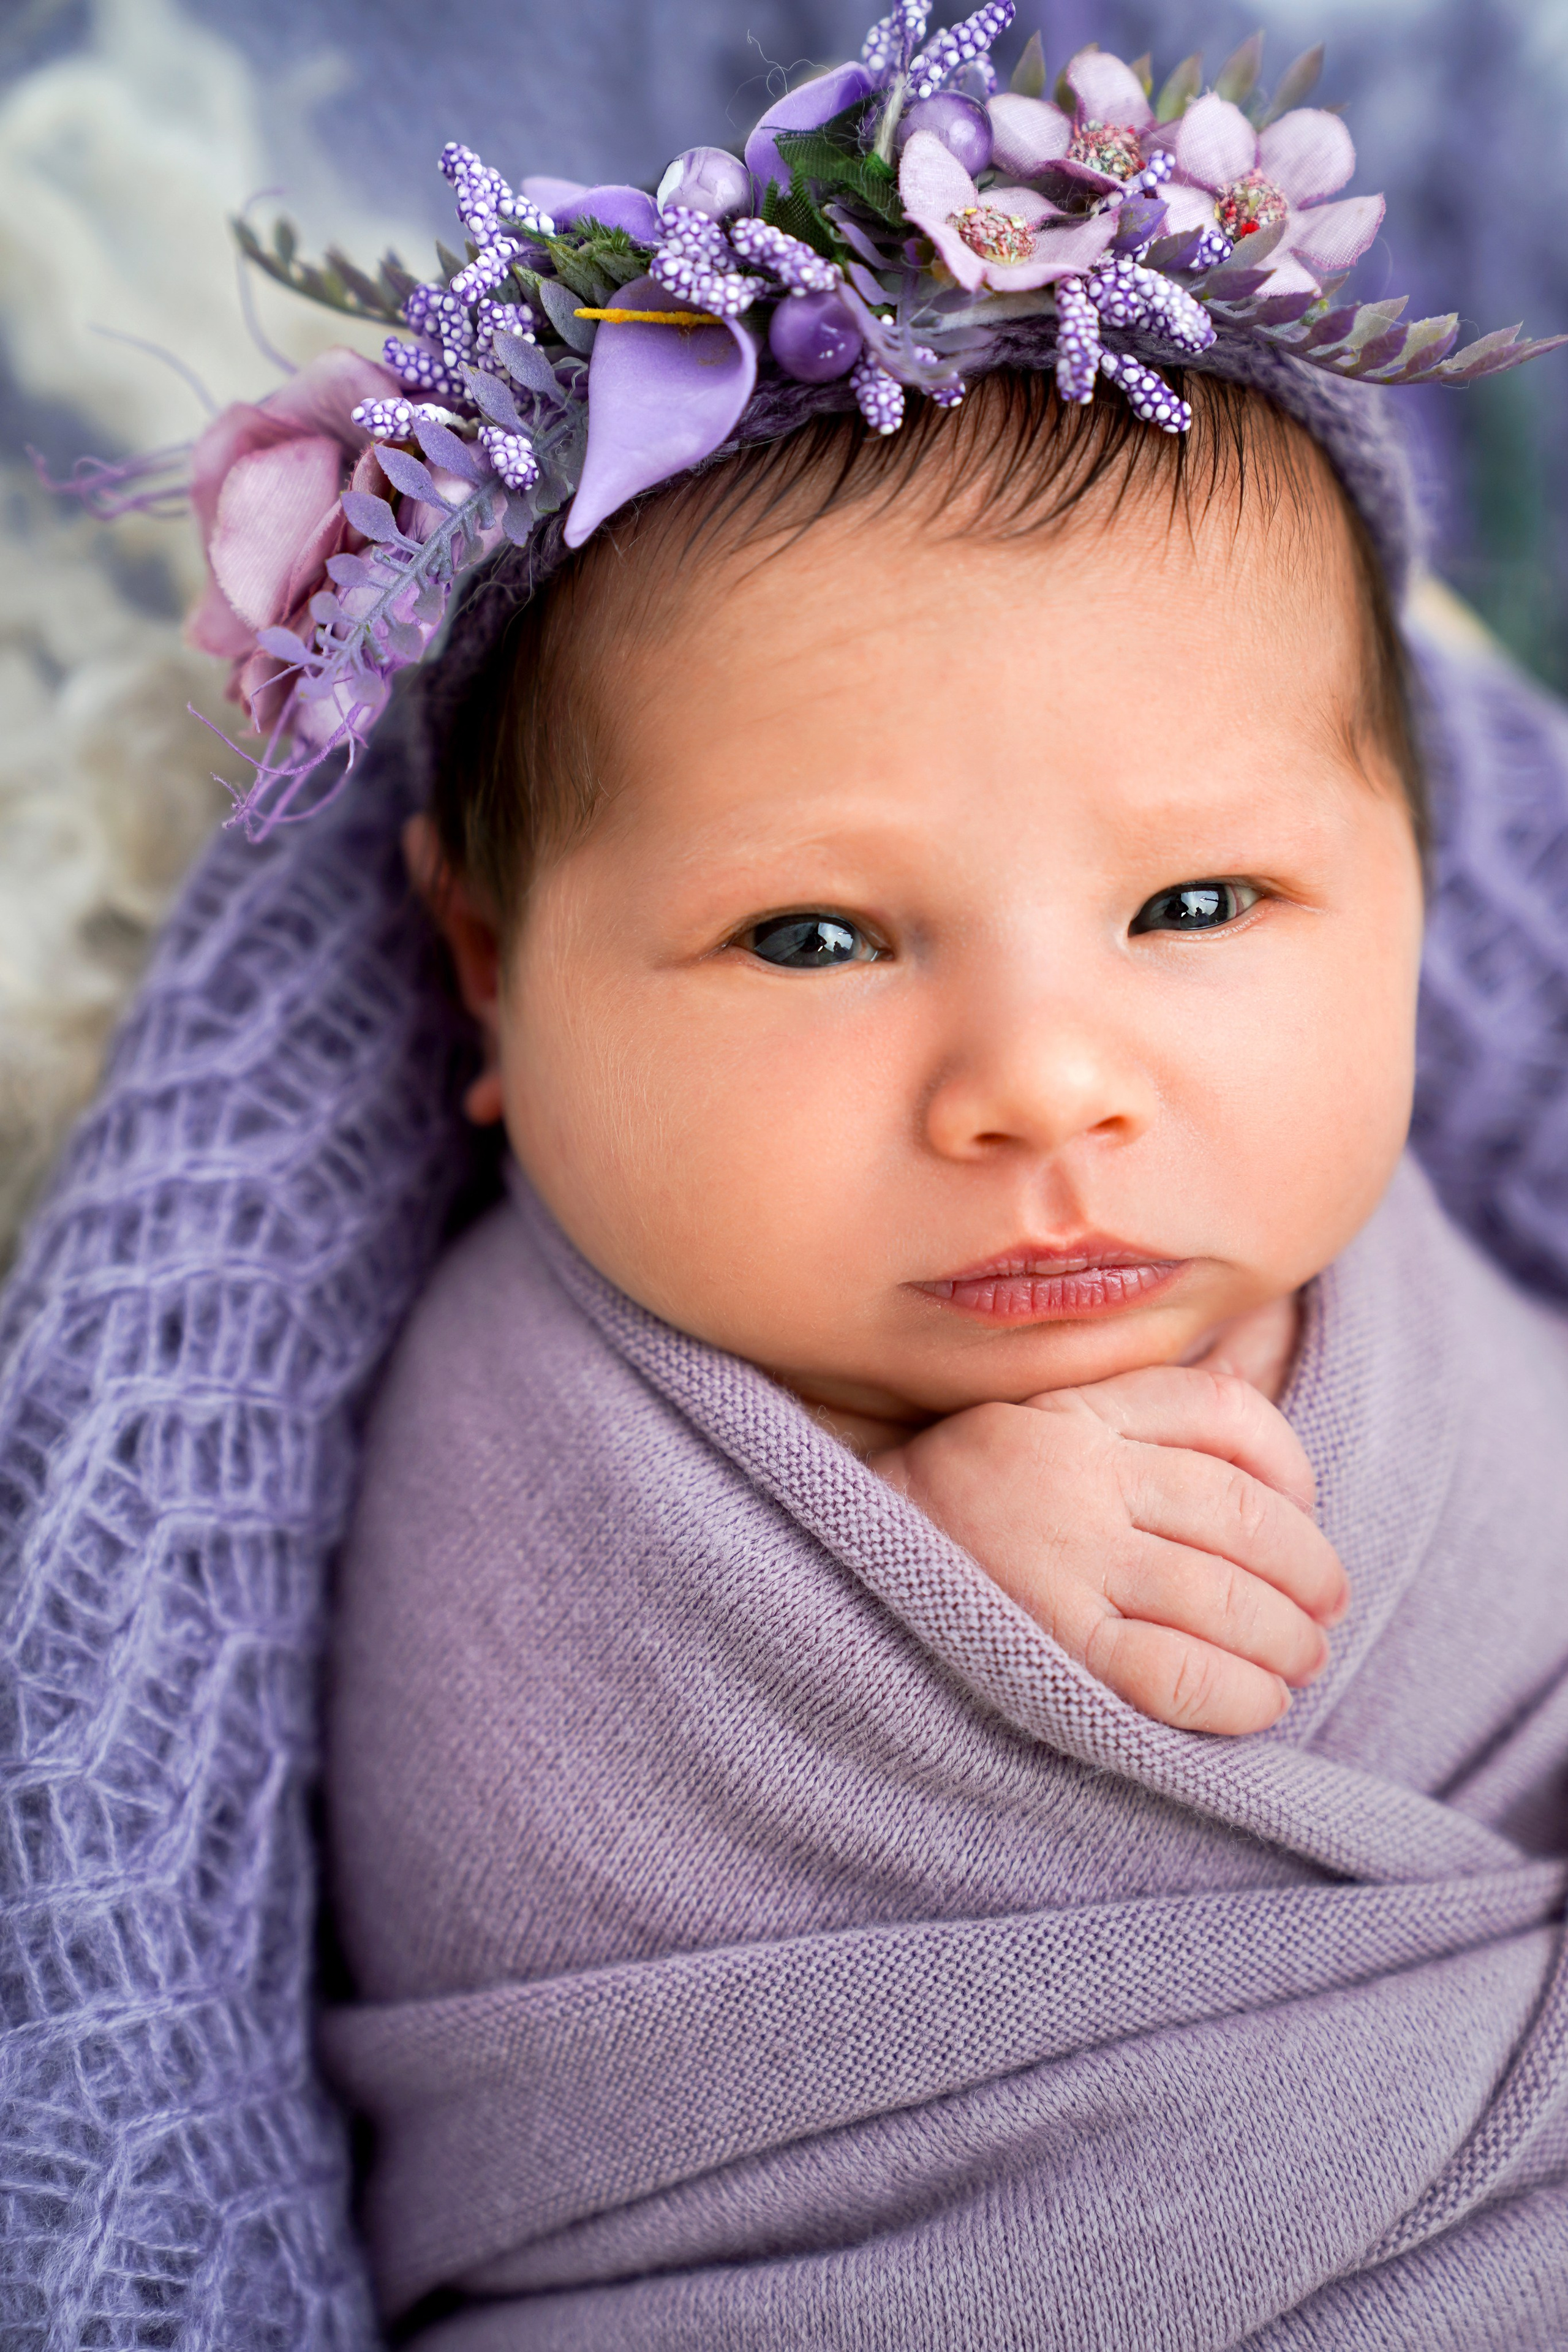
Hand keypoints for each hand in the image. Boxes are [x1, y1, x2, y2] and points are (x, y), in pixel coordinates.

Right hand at [872, 1366, 1347, 1735]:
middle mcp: (1078, 1475)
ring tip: (1303, 1660)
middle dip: (1311, 1572)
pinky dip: (1239, 1694)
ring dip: (1288, 1640)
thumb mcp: (1044, 1415)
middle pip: (1247, 1518)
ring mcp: (1064, 1559)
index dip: (1294, 1469)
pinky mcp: (1051, 1642)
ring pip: (1226, 1598)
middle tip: (1327, 1608)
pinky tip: (1259, 1703)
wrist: (846, 1561)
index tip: (1307, 1512)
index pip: (1229, 1414)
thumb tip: (1265, 1395)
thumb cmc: (968, 1495)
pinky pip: (1177, 1672)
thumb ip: (1140, 1407)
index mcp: (1081, 1409)